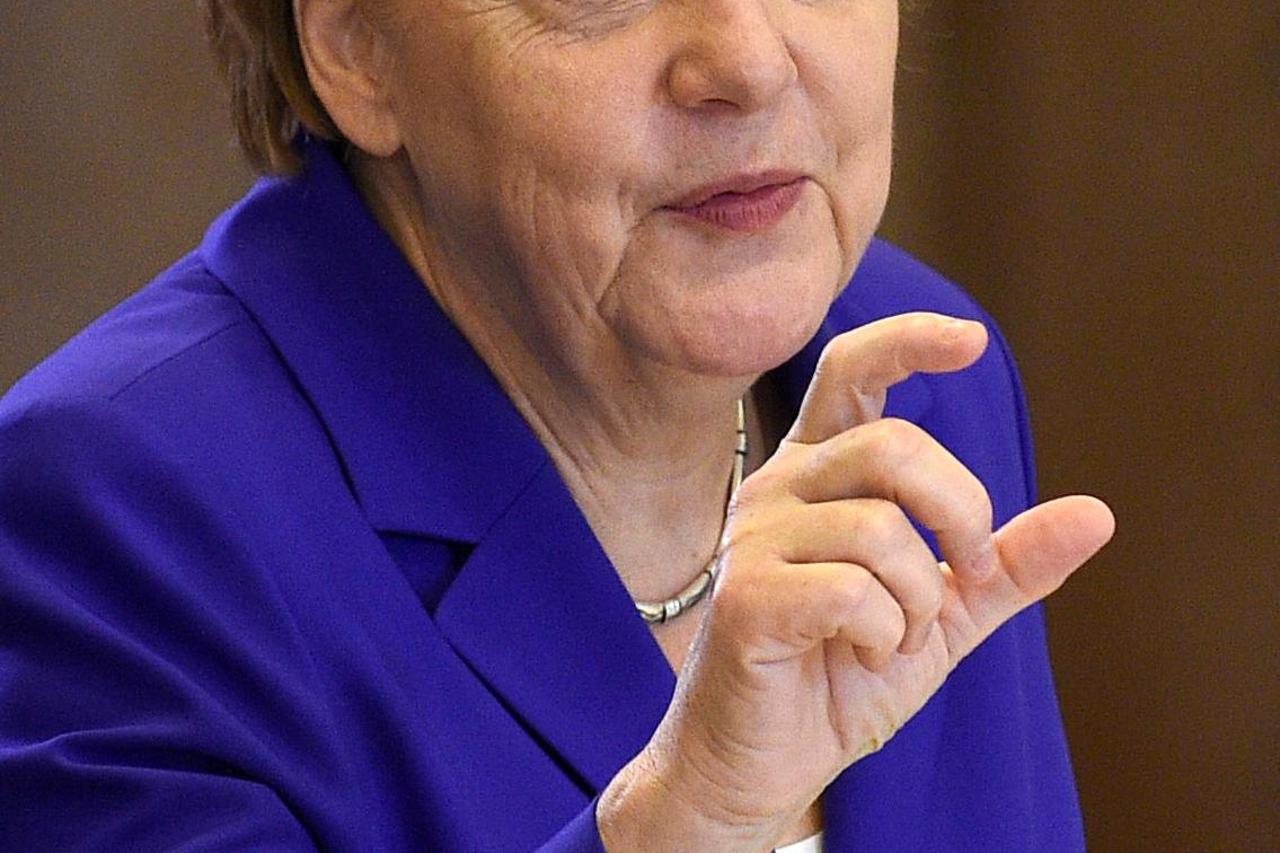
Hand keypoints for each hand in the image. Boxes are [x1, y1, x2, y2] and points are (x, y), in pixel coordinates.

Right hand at [598, 313, 1114, 850]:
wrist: (765, 762)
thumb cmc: (841, 675)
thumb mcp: (943, 612)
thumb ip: (1006, 563)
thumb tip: (1098, 512)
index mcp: (819, 475)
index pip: (850, 372)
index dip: (908, 342)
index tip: (971, 342)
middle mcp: (778, 489)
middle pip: (894, 449)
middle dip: (961, 516)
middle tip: (967, 575)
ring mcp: (753, 540)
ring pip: (881, 533)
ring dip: (919, 603)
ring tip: (891, 639)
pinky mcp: (745, 597)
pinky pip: (853, 592)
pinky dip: (885, 636)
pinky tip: (858, 655)